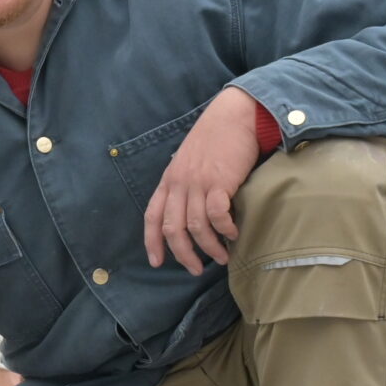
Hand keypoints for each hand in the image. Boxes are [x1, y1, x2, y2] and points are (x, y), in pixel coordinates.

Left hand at [144, 88, 267, 274]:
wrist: (234, 116)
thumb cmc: (215, 140)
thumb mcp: (189, 162)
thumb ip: (185, 185)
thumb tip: (190, 213)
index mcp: (168, 180)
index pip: (152, 216)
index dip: (152, 241)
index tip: (157, 262)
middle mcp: (178, 183)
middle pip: (172, 228)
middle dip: (183, 254)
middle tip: (196, 269)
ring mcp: (197, 182)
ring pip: (196, 226)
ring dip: (209, 247)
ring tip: (222, 256)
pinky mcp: (219, 181)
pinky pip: (217, 214)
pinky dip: (224, 229)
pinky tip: (233, 234)